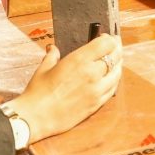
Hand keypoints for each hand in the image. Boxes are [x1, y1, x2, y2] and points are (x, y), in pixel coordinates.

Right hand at [6, 34, 121, 144]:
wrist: (36, 117)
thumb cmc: (37, 91)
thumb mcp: (44, 68)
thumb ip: (52, 55)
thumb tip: (52, 48)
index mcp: (79, 60)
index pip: (106, 44)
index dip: (109, 38)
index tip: (105, 37)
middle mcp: (92, 73)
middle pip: (115, 56)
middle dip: (116, 49)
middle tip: (115, 46)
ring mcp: (96, 90)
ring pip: (117, 73)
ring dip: (118, 65)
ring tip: (115, 61)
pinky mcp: (96, 104)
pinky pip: (112, 89)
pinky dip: (114, 81)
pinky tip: (111, 78)